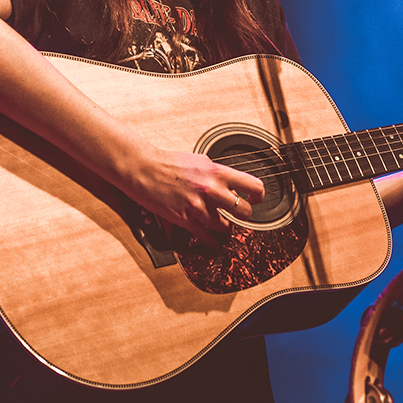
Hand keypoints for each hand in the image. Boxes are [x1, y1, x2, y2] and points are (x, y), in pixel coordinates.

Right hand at [124, 146, 264, 246]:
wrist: (144, 169)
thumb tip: (230, 180)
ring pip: (226, 227)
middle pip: (244, 211)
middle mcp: (212, 189)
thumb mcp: (199, 160)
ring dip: (225, 228)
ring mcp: (199, 206)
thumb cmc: (168, 163)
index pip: (253, 186)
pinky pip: (206, 237)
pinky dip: (211, 242)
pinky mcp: (186, 220)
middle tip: (239, 214)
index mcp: (217, 172)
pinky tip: (212, 241)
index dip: (258, 195)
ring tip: (221, 225)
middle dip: (243, 215)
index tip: (255, 199)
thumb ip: (217, 172)